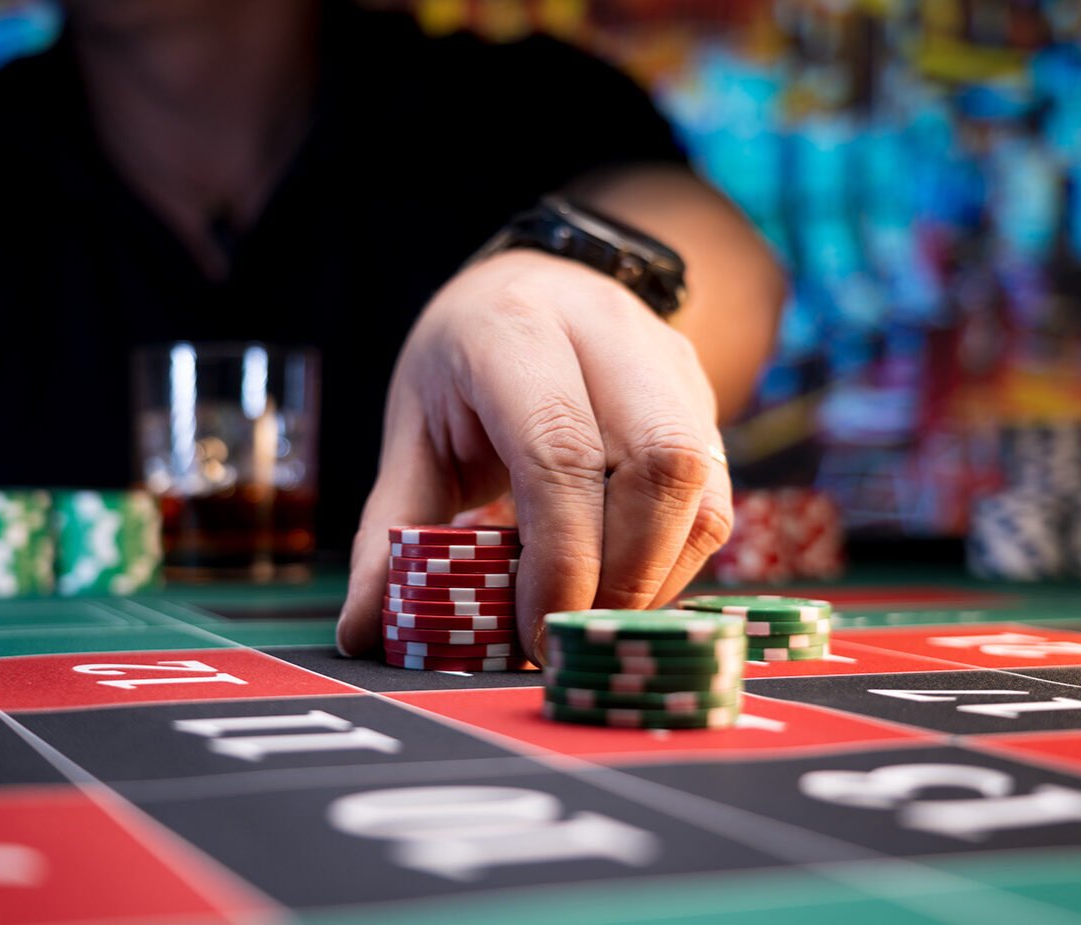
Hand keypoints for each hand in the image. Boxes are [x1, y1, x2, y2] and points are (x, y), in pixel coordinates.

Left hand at [335, 250, 732, 661]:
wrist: (536, 285)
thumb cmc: (464, 366)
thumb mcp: (413, 432)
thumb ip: (392, 529)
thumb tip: (364, 633)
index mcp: (513, 331)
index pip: (561, 448)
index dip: (560, 555)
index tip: (534, 630)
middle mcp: (605, 331)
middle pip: (657, 465)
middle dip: (620, 575)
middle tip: (567, 633)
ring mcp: (667, 359)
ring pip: (701, 484)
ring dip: (654, 575)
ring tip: (593, 614)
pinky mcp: (701, 394)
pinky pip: (715, 496)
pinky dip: (676, 561)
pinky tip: (624, 583)